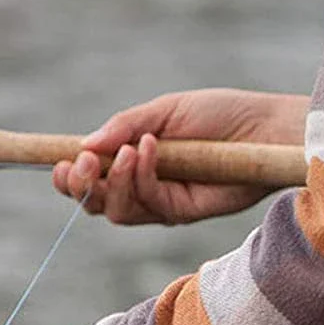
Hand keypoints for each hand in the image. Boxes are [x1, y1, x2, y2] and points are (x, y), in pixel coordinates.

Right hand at [53, 88, 309, 225]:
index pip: (89, 179)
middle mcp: (144, 186)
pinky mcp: (186, 212)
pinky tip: (152, 148)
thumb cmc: (219, 115)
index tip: (60, 159)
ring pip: (117, 211)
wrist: (263, 128)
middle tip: (82, 162)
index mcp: (132, 161)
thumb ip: (124, 126)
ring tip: (128, 150)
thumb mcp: (164, 111)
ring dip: (112, 181)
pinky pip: (151, 204)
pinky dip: (143, 176)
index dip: (67, 176)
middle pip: (95, 203)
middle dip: (79, 185)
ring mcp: (164, 202)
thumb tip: (84, 145)